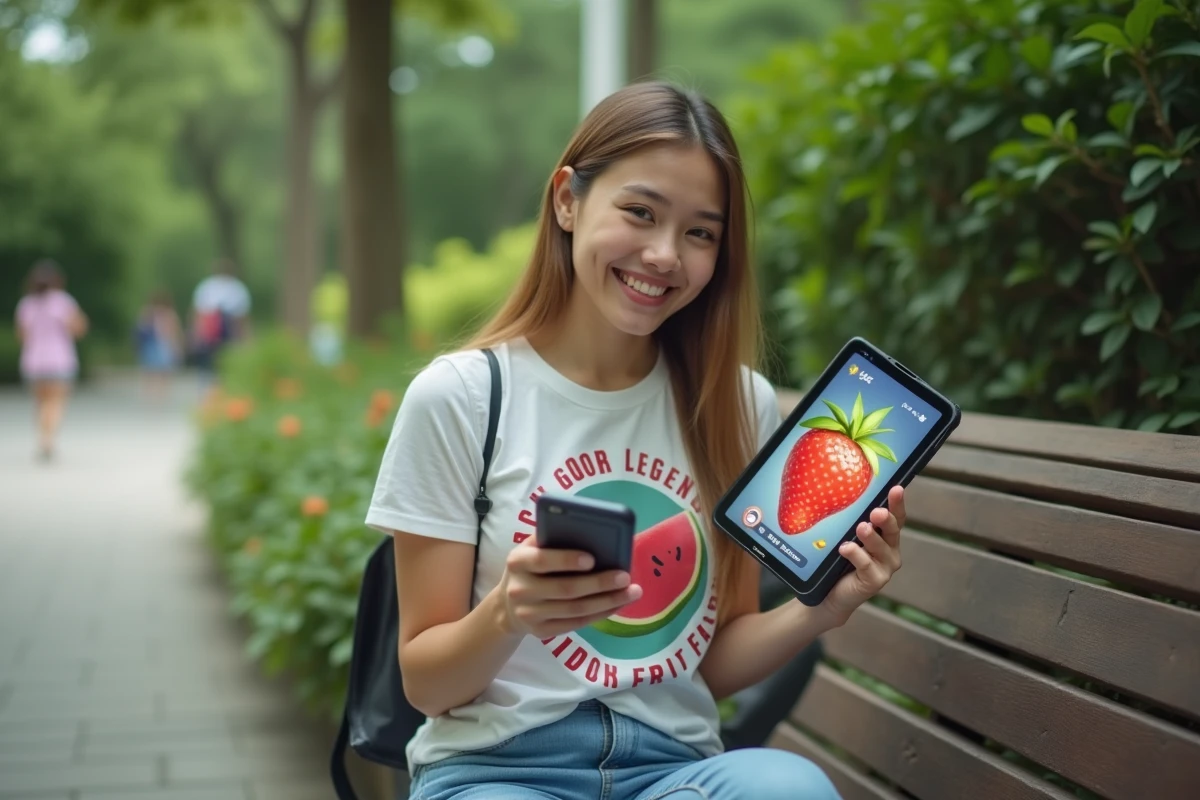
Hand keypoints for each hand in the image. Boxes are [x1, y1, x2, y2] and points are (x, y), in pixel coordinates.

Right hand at [497, 538, 641, 637]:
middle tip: (625, 577)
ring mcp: (530, 614)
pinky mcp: (541, 632)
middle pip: (565, 589)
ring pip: (575, 610)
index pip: (542, 560)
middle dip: (599, 583)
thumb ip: (551, 537)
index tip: (592, 559)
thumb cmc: (529, 568)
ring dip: (607, 601)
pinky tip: (617, 604)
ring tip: (632, 592)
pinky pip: (576, 624)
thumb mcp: (530, 548)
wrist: (507, 606)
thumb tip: (589, 528)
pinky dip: (600, 614)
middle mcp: (520, 590)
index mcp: (518, 562)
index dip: (566, 560)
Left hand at [818, 485, 904, 627]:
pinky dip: (856, 555)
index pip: (896, 517)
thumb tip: (837, 493)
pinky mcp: (875, 581)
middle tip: (877, 512)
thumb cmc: (837, 562)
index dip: (897, 503)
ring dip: (871, 537)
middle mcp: (890, 551)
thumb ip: (850, 522)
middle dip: (886, 519)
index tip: (896, 488)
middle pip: (892, 530)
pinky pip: (867, 565)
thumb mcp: (845, 537)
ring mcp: (885, 567)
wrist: (828, 594)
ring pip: (881, 548)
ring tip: (861, 528)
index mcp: (885, 537)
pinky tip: (845, 548)